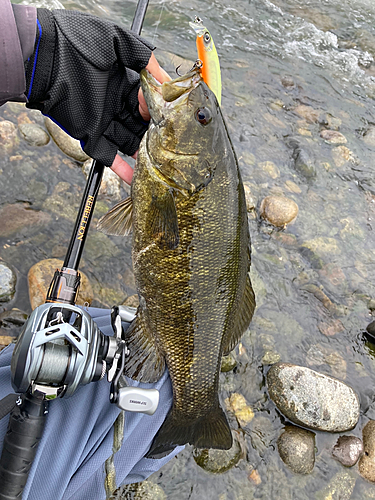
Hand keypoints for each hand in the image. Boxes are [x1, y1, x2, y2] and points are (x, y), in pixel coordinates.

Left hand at [25, 9, 169, 181]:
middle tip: (168, 142)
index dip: (156, 107)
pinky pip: (109, 156)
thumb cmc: (77, 43)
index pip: (147, 101)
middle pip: (140, 125)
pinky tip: (136, 177)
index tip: (162, 111)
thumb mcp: (116, 40)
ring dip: (143, 152)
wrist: (45, 60)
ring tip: (161, 162)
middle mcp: (114, 105)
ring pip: (129, 142)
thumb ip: (142, 56)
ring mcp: (103, 122)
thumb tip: (162, 77)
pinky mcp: (90, 137)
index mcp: (122, 84)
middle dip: (154, 134)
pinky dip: (121, 169)